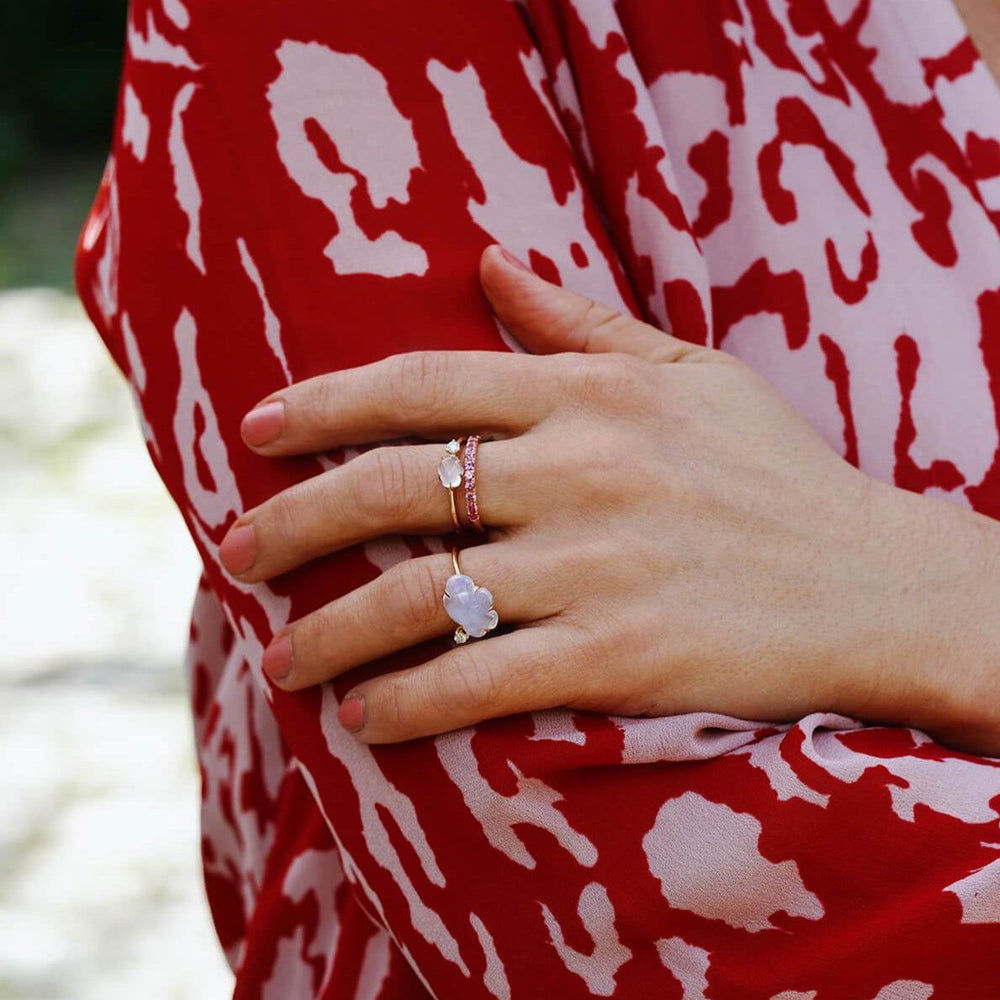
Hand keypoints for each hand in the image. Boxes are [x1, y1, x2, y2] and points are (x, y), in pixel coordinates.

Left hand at [220, 244, 999, 750]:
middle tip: (235, 555)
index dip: (322, 404)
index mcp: (588, 395)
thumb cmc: (778, 476)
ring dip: (331, 636)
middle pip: (390, 487)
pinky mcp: (616, 657)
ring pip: (416, 597)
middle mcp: (578, 471)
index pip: (420, 385)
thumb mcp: (688, 375)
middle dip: (293, 523)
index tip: (257, 430)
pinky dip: (406, 703)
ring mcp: (592, 567)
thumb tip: (489, 266)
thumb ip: (580, 321)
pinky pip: (477, 680)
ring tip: (280, 663)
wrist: (876, 586)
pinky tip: (364, 719)